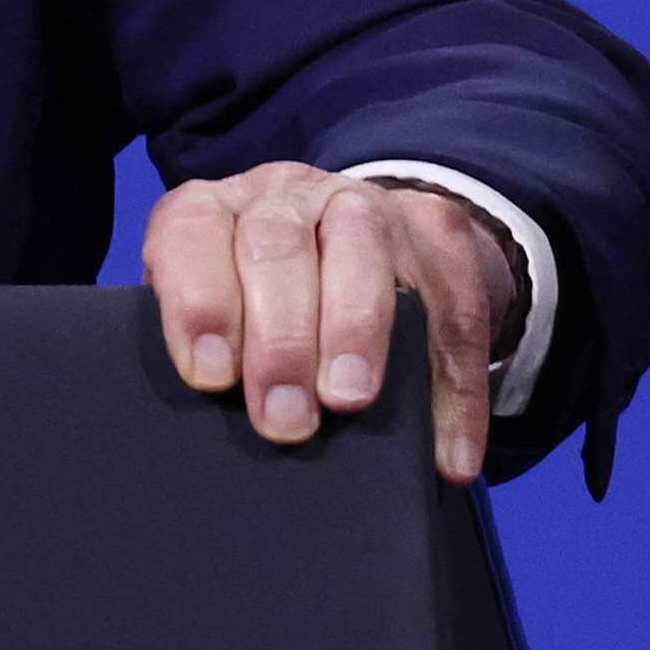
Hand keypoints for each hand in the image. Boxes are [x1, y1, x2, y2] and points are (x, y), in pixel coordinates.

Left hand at [143, 162, 518, 481]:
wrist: (364, 244)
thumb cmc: (262, 303)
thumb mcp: (222, 309)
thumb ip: (213, 349)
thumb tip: (219, 418)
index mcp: (217, 210)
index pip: (193, 232)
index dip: (199, 302)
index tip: (211, 376)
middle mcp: (287, 194)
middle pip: (276, 244)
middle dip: (280, 337)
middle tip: (284, 418)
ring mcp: (366, 206)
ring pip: (362, 249)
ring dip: (355, 330)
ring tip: (348, 402)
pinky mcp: (440, 237)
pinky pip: (455, 308)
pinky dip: (454, 388)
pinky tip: (449, 454)